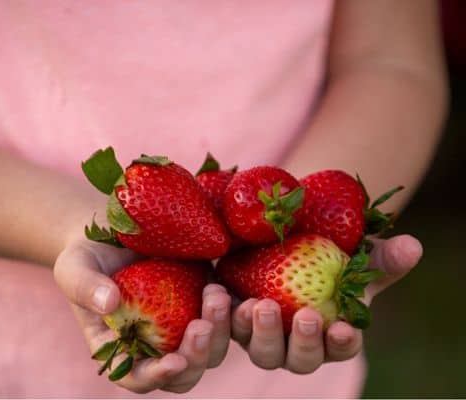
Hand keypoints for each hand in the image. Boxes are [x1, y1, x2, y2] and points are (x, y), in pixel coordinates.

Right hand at [53, 237, 231, 392]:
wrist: (115, 231)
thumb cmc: (86, 254)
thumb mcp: (74, 266)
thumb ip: (84, 287)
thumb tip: (108, 304)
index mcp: (120, 347)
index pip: (136, 377)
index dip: (156, 377)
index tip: (173, 362)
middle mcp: (156, 344)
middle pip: (185, 372)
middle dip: (197, 357)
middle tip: (201, 326)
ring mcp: (183, 324)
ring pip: (213, 349)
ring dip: (220, 331)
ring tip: (216, 294)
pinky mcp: (203, 300)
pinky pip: (227, 318)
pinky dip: (235, 312)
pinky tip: (234, 291)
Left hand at [230, 234, 421, 373]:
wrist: (281, 242)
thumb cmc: (325, 256)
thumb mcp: (353, 254)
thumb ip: (381, 256)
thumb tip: (412, 247)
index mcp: (329, 334)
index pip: (340, 348)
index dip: (341, 343)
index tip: (342, 327)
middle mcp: (294, 343)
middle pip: (297, 360)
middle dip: (300, 342)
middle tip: (300, 315)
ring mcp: (260, 335)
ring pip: (259, 350)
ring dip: (257, 332)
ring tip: (256, 305)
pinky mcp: (231, 320)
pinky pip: (223, 329)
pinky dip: (220, 315)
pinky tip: (217, 291)